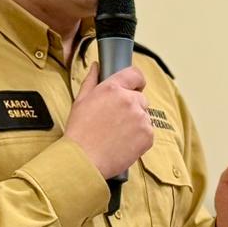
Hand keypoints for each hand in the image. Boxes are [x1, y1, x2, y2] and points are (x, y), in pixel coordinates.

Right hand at [64, 62, 152, 177]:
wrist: (84, 160)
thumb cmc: (79, 131)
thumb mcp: (81, 101)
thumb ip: (92, 80)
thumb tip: (96, 66)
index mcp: (113, 88)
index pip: (136, 74)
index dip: (136, 82)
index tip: (134, 88)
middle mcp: (130, 100)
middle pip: (141, 99)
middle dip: (132, 107)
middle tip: (116, 122)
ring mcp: (141, 118)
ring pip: (144, 117)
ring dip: (136, 123)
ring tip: (117, 135)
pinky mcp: (148, 136)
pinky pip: (148, 133)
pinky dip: (139, 138)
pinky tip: (123, 143)